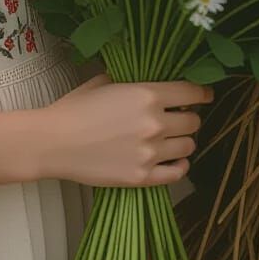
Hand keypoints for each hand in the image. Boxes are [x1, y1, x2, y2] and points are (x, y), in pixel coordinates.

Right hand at [38, 72, 214, 188]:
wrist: (54, 142)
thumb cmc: (74, 108)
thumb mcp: (103, 82)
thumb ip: (131, 82)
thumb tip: (147, 82)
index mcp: (146, 95)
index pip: (191, 92)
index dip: (202, 92)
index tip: (204, 94)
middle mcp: (154, 123)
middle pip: (193, 121)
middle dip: (189, 117)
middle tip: (180, 117)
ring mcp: (150, 152)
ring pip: (188, 146)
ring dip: (184, 141)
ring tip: (173, 139)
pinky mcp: (143, 177)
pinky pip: (177, 173)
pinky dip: (180, 165)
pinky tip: (175, 160)